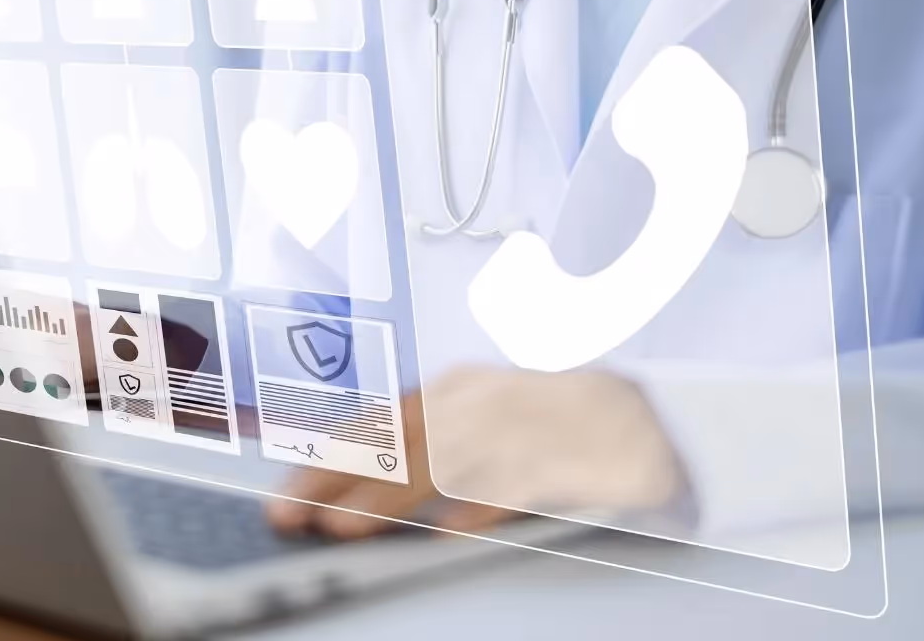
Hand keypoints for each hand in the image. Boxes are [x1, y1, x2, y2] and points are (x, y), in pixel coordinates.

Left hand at [265, 366, 681, 539]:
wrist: (636, 416)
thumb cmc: (546, 424)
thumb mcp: (476, 420)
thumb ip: (424, 446)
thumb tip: (352, 487)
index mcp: (453, 391)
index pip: (376, 424)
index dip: (327, 459)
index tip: (287, 493)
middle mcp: (477, 402)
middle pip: (395, 441)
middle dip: (338, 478)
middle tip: (293, 514)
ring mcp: (518, 427)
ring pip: (441, 461)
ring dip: (390, 495)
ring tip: (346, 524)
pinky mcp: (560, 457)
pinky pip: (512, 482)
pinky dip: (479, 506)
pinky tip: (448, 531)